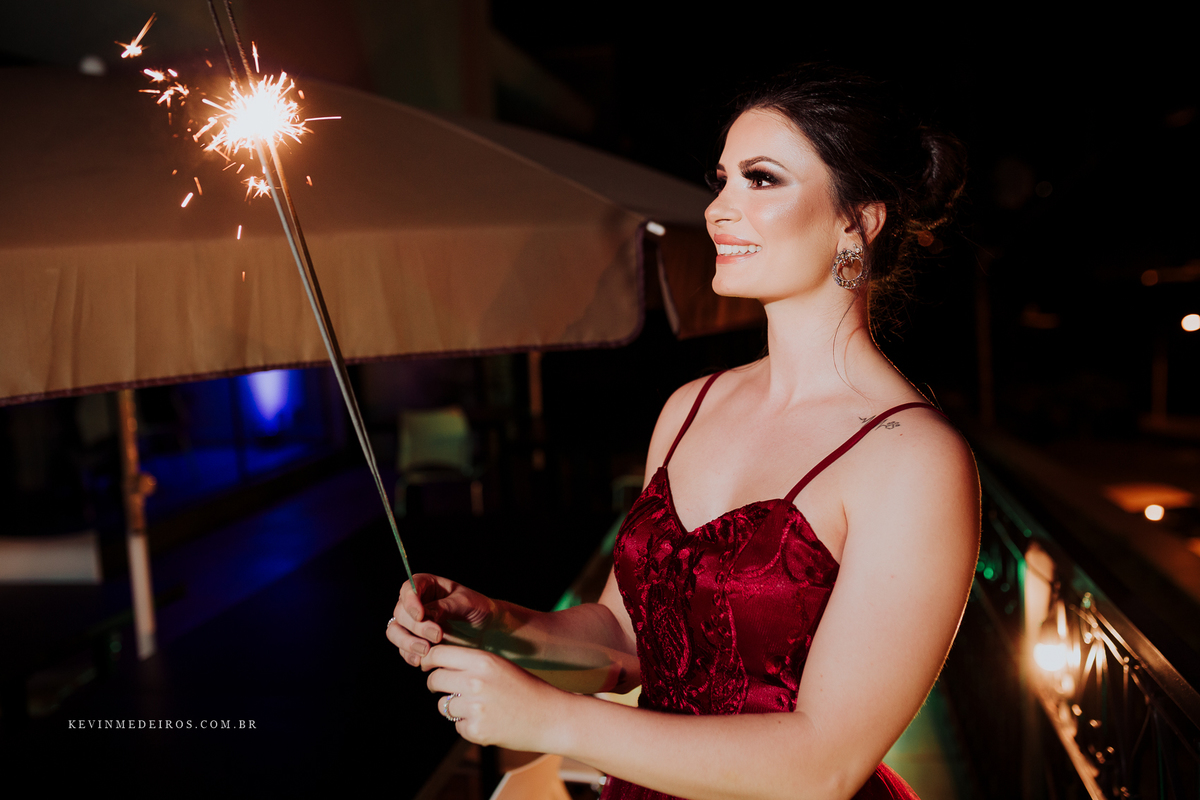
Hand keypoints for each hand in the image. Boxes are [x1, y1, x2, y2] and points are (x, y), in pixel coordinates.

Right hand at [386, 574, 494, 666]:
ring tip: (426, 650)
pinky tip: (421, 660)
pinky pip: (403, 649)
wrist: (487, 630)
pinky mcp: (416, 642)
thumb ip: (444, 607)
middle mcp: (416, 604)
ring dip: (407, 642)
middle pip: (400, 613)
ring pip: (395, 632)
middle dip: (415, 626)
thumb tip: (425, 614)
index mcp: (427, 586)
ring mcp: (413, 624)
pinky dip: (409, 655)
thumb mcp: (465, 603)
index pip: (408, 589)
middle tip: (436, 635)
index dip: (410, 601)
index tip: (420, 615)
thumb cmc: (478, 608)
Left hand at [424, 643, 568, 751]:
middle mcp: (476, 682)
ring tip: (478, 708)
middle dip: (436, 685)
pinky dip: (468, 726)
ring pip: (443, 706)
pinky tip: (488, 722)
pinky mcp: (477, 731)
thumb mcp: (500, 666)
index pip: (439, 654)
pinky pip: (457, 727)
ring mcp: (475, 708)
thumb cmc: (525, 689)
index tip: (428, 666)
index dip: (429, 660)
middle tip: (447, 689)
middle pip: (435, 680)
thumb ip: (471, 664)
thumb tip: (436, 664)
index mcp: (483, 661)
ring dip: (453, 708)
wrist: (551, 717)